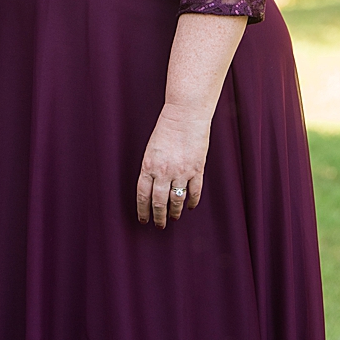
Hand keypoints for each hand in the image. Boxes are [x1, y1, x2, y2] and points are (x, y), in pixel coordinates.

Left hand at [136, 103, 211, 228]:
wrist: (185, 115)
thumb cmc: (167, 128)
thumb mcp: (151, 150)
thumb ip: (151, 169)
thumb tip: (153, 187)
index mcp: (148, 167)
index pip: (143, 196)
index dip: (143, 211)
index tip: (144, 219)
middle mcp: (164, 172)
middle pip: (159, 202)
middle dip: (159, 217)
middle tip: (160, 225)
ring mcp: (181, 172)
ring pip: (177, 200)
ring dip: (174, 212)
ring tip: (174, 218)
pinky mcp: (197, 169)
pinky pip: (195, 191)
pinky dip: (192, 201)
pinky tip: (190, 206)